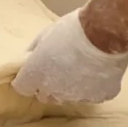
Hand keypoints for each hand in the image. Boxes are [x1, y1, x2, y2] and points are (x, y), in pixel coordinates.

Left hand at [12, 9, 127, 104]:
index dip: (29, 79)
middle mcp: (53, 91)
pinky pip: (92, 95)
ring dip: (71, 86)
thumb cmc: (72, 29)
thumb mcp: (45, 35)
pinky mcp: (99, 97)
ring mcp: (76, 97)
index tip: (36, 70)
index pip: (23, 88)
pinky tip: (98, 71)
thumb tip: (29, 58)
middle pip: (45, 96)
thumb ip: (34, 51)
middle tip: (61, 67)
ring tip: (82, 66)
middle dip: (48, 85)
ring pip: (69, 97)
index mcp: (35, 75)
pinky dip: (94, 87)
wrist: (104, 34)